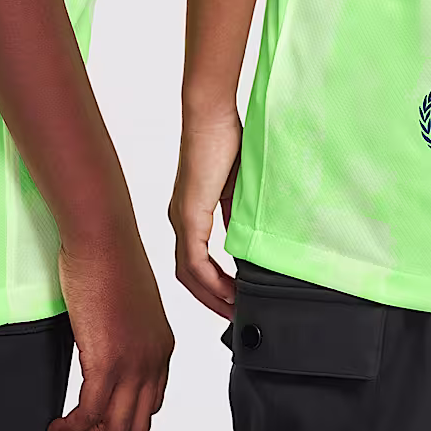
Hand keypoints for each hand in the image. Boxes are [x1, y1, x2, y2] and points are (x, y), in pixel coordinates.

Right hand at [48, 231, 173, 430]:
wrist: (102, 235)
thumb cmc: (109, 258)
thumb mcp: (128, 306)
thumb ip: (124, 335)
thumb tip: (101, 352)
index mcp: (161, 345)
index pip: (150, 404)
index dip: (122, 421)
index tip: (97, 424)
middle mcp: (153, 358)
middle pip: (134, 424)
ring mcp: (132, 362)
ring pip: (113, 429)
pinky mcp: (106, 360)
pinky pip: (88, 415)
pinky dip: (70, 429)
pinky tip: (55, 426)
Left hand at [169, 105, 242, 316]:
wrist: (212, 115)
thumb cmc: (225, 140)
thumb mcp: (236, 188)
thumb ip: (238, 215)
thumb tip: (249, 241)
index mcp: (190, 213)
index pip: (195, 262)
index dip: (212, 285)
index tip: (234, 299)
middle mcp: (180, 219)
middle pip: (188, 275)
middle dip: (210, 299)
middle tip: (233, 314)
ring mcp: (181, 218)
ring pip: (188, 273)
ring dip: (210, 295)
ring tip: (233, 309)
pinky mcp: (188, 214)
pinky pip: (194, 259)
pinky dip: (210, 280)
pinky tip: (228, 290)